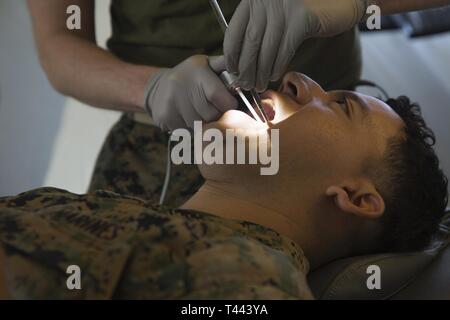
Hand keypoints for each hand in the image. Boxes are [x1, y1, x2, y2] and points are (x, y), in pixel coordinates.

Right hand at [144, 55, 237, 130]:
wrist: (158, 88)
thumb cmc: (191, 77)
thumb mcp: (207, 65)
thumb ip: (226, 67)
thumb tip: (246, 70)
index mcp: (198, 72)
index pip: (219, 97)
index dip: (229, 105)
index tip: (229, 104)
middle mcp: (182, 85)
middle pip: (211, 115)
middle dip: (217, 116)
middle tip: (213, 109)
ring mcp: (172, 103)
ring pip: (201, 126)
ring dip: (205, 124)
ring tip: (199, 113)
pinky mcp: (165, 117)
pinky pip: (188, 132)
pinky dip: (192, 129)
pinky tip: (188, 118)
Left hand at [224, 0, 370, 91]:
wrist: (340, 0)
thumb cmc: (304, 12)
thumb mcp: (274, 16)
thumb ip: (257, 31)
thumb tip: (238, 62)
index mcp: (253, 0)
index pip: (233, 32)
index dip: (231, 56)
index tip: (233, 72)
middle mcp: (265, 1)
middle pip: (249, 43)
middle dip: (246, 69)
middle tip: (245, 85)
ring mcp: (283, 8)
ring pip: (266, 49)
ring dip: (261, 72)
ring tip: (259, 85)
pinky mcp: (301, 18)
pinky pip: (284, 50)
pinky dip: (277, 66)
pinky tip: (274, 75)